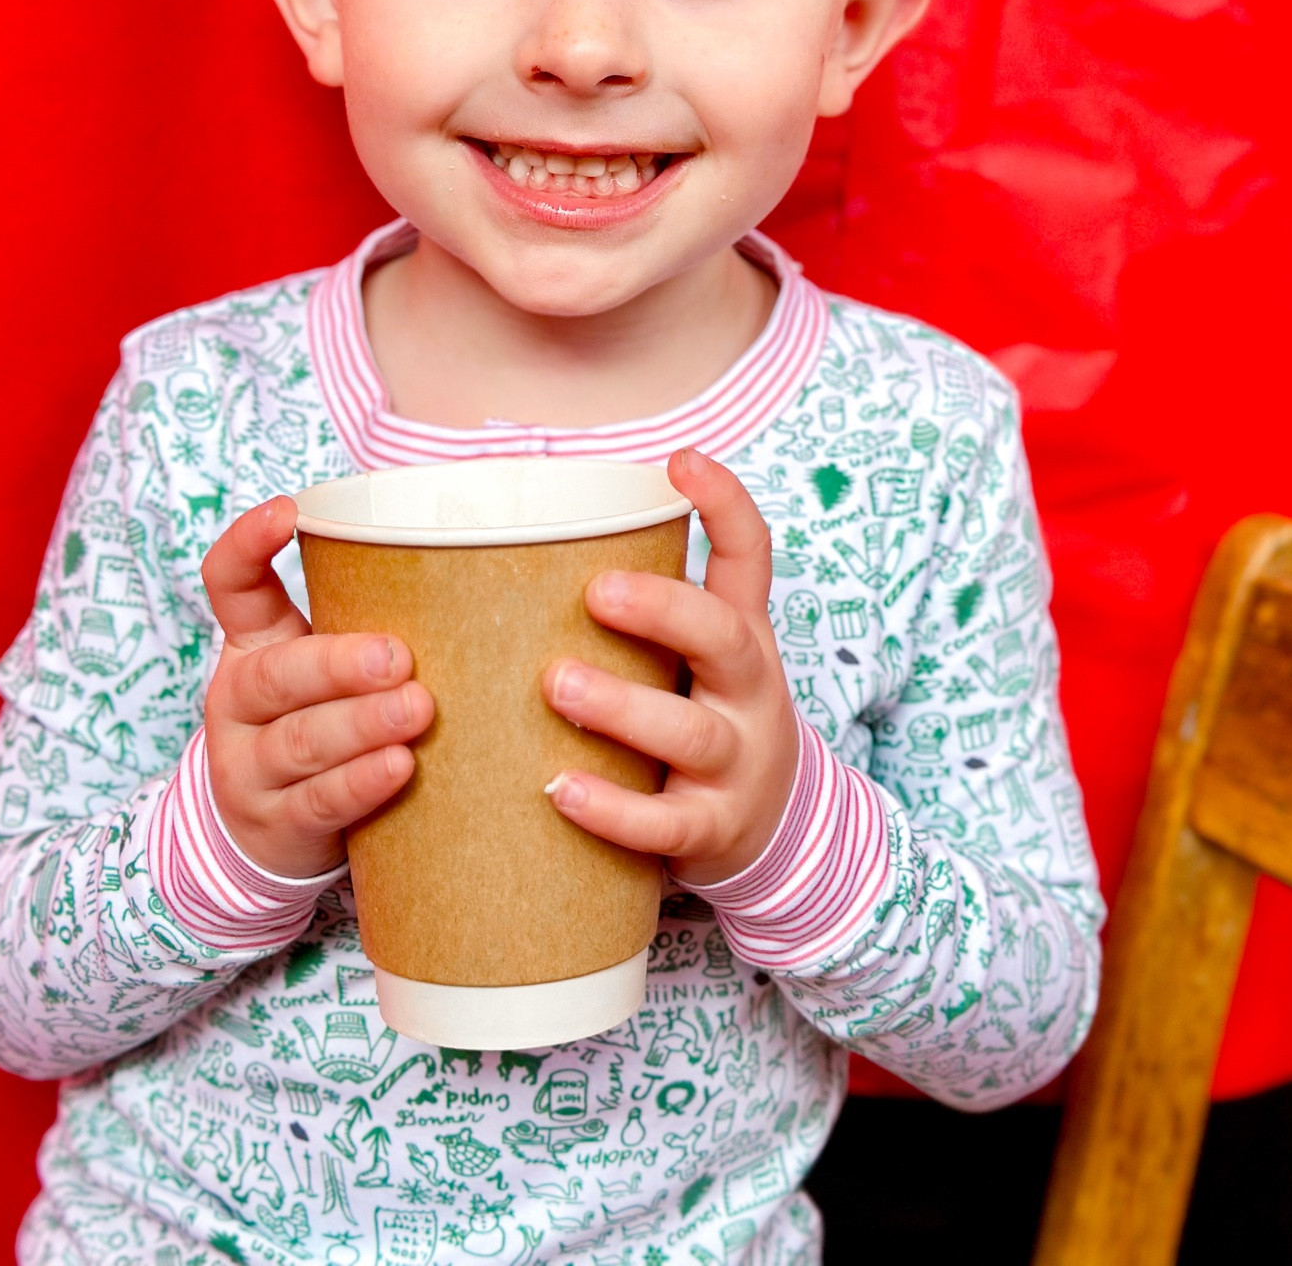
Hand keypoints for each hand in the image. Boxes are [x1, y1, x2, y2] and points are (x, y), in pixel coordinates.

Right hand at [201, 496, 434, 878]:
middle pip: (275, 675)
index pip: (229, 585)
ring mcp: (248, 767)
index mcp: (253, 644)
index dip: (247, 544)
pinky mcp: (274, 824)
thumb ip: (369, 621)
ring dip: (362, 724)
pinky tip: (399, 767)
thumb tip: (479, 561)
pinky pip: (317, 802)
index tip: (287, 510)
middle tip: (398, 657)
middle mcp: (238, 701)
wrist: (270, 829)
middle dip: (337, 664)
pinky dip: (360, 783)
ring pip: (300, 742)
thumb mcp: (326, 666)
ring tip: (418, 710)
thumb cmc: (325, 717)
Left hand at [541, 449, 799, 885]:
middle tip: (595, 592)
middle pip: (724, 635)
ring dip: (622, 706)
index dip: (725, 503)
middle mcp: (748, 690)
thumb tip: (520, 541)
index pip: (750, 556)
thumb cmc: (700, 718)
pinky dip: (614, 810)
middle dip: (663, 609)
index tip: (681, 461)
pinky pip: (667, 823)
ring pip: (689, 730)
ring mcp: (737, 761)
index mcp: (741, 634)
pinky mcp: (713, 828)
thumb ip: (638, 611)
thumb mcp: (694, 659)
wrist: (772, 831)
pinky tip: (559, 791)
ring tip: (556, 685)